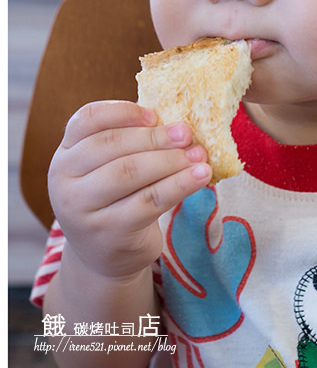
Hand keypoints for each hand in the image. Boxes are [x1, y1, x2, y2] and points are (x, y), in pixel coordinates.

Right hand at [47, 100, 211, 280]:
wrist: (103, 255)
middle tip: (187, 133)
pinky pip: (149, 201)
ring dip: (170, 160)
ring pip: (130, 173)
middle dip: (154, 137)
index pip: (88, 119)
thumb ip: (130, 143)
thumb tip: (177, 123)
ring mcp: (81, 209)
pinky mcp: (108, 232)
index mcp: (66, 153)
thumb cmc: (114, 199)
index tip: (154, 115)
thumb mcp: (108, 168)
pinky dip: (179, 185)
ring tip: (199, 155)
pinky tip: (201, 176)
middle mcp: (64, 180)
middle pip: (111, 145)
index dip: (122, 112)